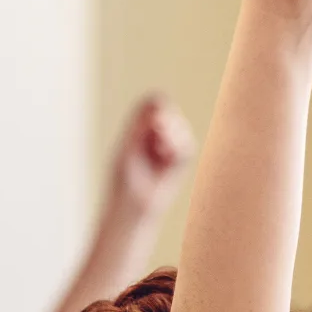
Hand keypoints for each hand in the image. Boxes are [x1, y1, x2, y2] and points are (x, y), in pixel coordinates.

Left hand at [109, 95, 193, 217]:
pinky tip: (169, 157)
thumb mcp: (128, 148)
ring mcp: (168, 148)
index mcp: (137, 127)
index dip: (158, 106)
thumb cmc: (123, 181)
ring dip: (174, 136)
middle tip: (159, 133)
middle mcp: (154, 135)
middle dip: (167, 121)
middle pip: (169, 111)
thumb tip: (160, 108)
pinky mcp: (180, 163)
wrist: (133, 208)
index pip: (152, 103)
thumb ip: (141, 127)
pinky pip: (188, 146)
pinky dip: (180, 149)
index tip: (156, 120)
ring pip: (182, 128)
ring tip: (161, 150)